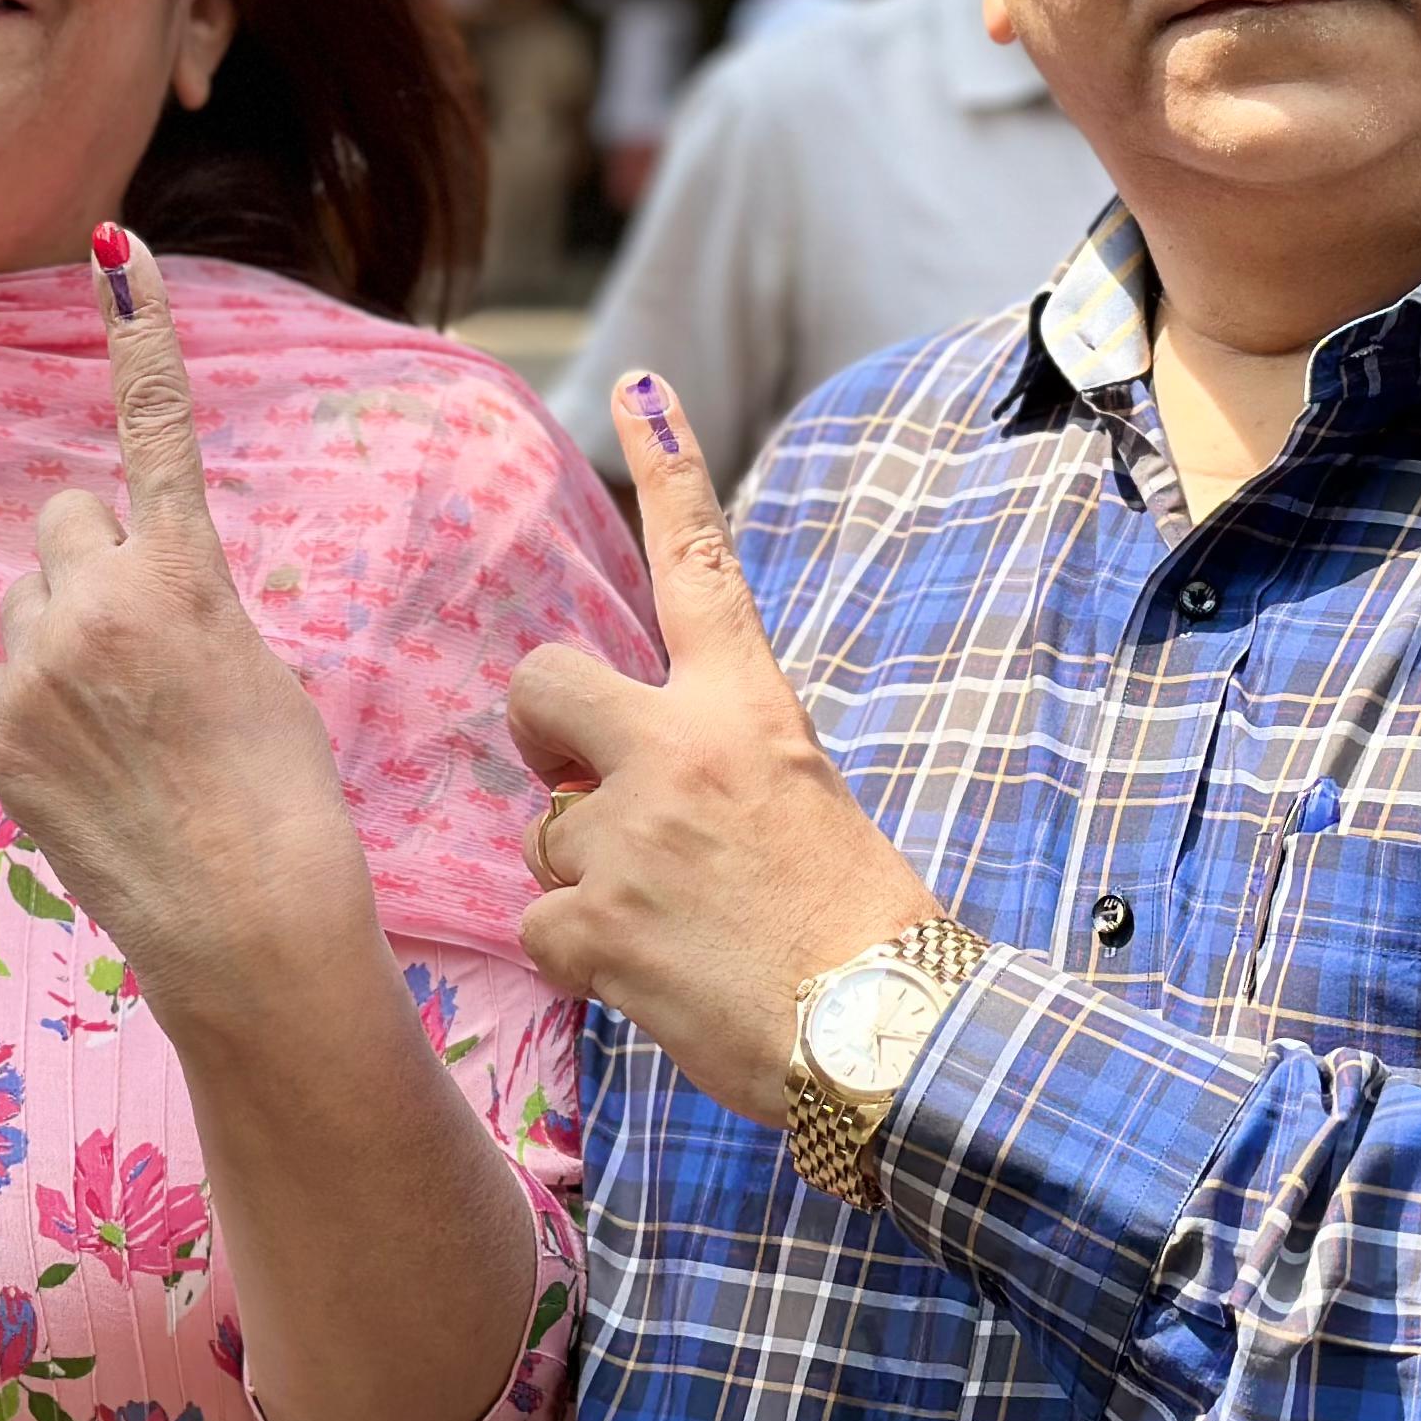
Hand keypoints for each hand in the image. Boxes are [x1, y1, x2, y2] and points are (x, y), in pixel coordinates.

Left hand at [0, 230, 376, 1022]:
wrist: (249, 923)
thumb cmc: (281, 796)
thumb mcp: (250, 667)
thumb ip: (172, 603)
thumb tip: (99, 589)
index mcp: (179, 579)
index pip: (156, 429)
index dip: (140, 332)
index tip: (120, 242)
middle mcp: (91, 609)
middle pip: (65, 523)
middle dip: (93, 563)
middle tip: (147, 651)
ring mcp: (28, 676)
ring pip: (28, 605)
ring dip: (63, 642)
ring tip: (129, 733)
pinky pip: (2, 682)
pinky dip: (39, 712)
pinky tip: (98, 774)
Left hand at [508, 373, 946, 1120]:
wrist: (881, 1033)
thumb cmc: (860, 928)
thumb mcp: (803, 799)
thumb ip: (713, 763)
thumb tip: (630, 778)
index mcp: (748, 709)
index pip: (697, 567)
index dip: (667, 469)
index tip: (636, 387)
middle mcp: (677, 751)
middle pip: (540, 685)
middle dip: (544, 732)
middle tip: (584, 784)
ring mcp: (627, 837)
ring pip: (545, 833)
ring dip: (587, 878)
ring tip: (676, 926)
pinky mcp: (592, 925)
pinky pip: (539, 926)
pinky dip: (578, 959)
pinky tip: (649, 979)